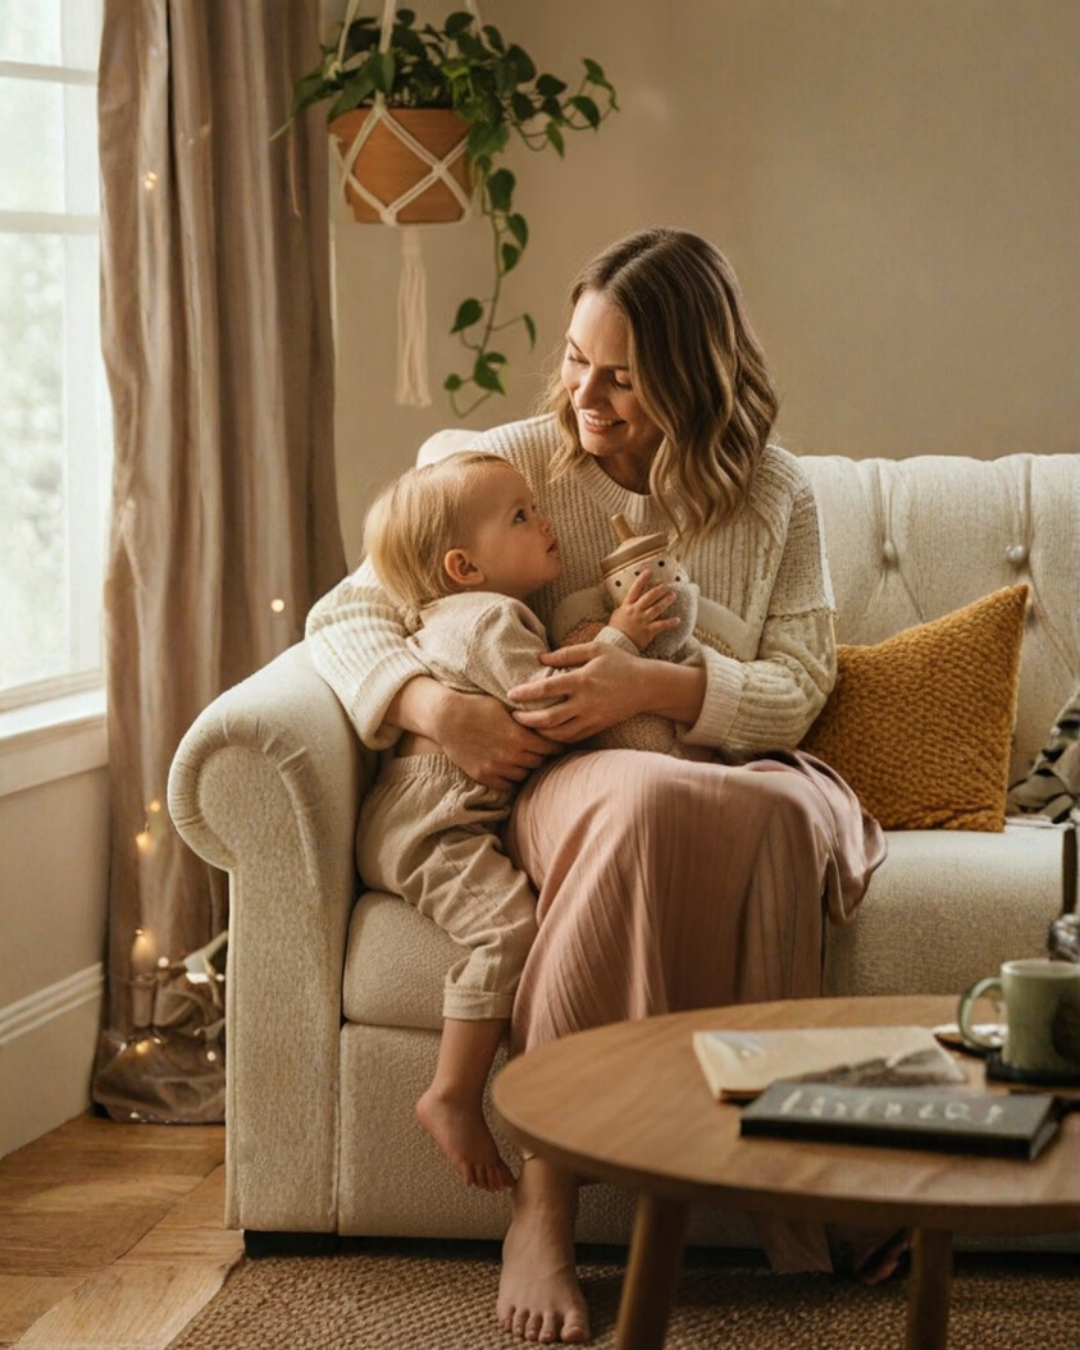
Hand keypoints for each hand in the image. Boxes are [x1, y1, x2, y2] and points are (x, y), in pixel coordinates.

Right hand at [433, 688, 560, 790]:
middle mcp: (510, 755)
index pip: (549, 747)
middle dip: (542, 755)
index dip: (556, 744)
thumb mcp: (505, 706)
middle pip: (538, 762)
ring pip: (523, 774)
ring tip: (525, 758)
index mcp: (519, 737)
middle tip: (543, 750)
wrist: (446, 718)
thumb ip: (525, 717)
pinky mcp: (483, 775)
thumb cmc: (476, 706)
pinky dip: (511, 777)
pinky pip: (506, 784)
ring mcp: (496, 767)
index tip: (559, 742)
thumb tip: (544, 718)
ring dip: (526, 767)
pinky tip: (510, 768)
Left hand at [506, 641, 646, 741]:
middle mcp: (585, 702)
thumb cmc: (620, 663)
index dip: (525, 693)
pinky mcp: (597, 727)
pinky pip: (572, 738)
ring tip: (526, 725)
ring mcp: (592, 718)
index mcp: (582, 680)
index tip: (510, 694)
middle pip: (548, 718)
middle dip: (526, 719)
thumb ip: (566, 653)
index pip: (547, 689)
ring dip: (539, 732)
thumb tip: (540, 659)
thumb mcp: (595, 649)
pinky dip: (555, 738)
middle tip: (513, 716)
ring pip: (558, 734)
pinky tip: (545, 732)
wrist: (647, 686)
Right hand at [608, 568, 680, 650]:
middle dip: (659, 590)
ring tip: (673, 596)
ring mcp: (642, 621)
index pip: (635, 589)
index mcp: (627, 606)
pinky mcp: (648, 631)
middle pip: (649, 597)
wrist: (617, 643)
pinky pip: (661, 625)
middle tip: (667, 585)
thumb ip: (624, 607)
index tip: (649, 571)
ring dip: (666, 601)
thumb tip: (630, 601)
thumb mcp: (617, 614)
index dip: (642, 579)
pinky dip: (670, 622)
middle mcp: (635, 611)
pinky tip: (678, 620)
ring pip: (657, 608)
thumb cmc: (616, 630)